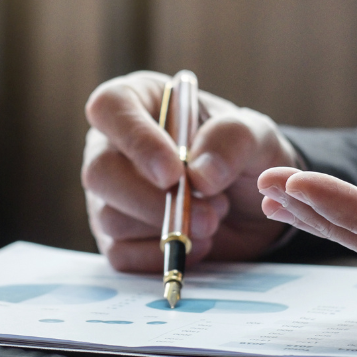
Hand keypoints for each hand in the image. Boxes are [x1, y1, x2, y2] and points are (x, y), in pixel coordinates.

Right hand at [82, 71, 300, 271]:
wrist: (251, 207)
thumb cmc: (243, 156)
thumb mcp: (256, 136)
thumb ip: (234, 140)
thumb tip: (199, 174)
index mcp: (138, 101)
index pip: (110, 106)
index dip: (136, 140)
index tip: (173, 173)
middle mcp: (111, 145)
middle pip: (100, 172)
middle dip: (153, 201)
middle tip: (207, 216)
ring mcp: (108, 194)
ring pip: (110, 218)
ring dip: (168, 228)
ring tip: (212, 218)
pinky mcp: (114, 236)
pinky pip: (121, 254)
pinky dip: (162, 255)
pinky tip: (195, 243)